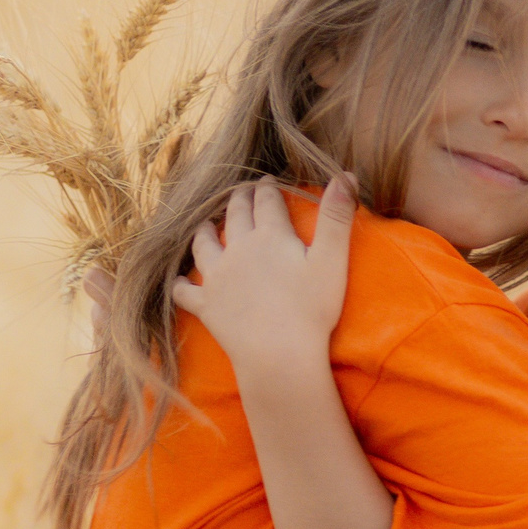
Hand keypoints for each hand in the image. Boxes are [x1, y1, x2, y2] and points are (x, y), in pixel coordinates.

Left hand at [169, 175, 356, 383]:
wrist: (279, 353)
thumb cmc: (311, 308)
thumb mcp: (332, 259)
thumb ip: (337, 216)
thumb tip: (347, 174)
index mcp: (270, 235)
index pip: (266, 200)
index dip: (267, 187)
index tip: (268, 180)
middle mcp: (238, 249)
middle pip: (234, 214)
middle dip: (239, 199)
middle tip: (242, 193)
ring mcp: (217, 277)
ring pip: (203, 244)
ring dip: (205, 231)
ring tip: (206, 225)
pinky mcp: (206, 305)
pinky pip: (185, 291)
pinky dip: (181, 284)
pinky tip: (180, 281)